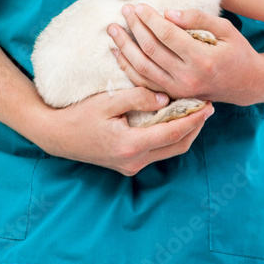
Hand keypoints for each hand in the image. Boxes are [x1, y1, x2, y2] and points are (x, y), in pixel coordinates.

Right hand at [29, 85, 212, 175]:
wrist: (56, 136)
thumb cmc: (79, 115)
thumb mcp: (107, 101)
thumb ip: (137, 97)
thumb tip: (165, 98)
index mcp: (130, 145)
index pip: (172, 133)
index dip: (193, 119)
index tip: (208, 105)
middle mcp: (134, 161)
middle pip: (176, 146)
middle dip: (195, 127)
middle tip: (207, 107)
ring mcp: (131, 165)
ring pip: (169, 151)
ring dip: (184, 132)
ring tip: (195, 111)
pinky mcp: (128, 164)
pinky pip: (157, 151)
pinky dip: (169, 136)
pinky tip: (173, 120)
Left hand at [108, 4, 263, 106]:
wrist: (247, 85)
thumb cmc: (238, 52)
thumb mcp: (226, 29)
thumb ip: (198, 19)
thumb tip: (168, 13)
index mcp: (202, 59)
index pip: (167, 35)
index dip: (150, 19)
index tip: (139, 6)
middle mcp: (188, 78)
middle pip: (151, 50)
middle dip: (134, 28)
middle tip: (124, 11)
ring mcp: (179, 90)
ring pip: (142, 69)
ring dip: (125, 48)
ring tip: (114, 29)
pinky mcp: (173, 96)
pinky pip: (144, 82)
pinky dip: (128, 68)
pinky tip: (118, 53)